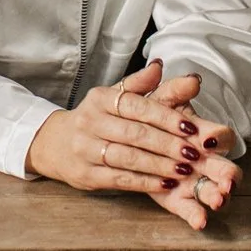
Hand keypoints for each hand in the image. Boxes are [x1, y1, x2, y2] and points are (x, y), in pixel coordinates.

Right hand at [26, 60, 240, 227]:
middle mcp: (90, 121)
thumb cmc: (96, 118)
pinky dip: (144, 182)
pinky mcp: (85, 175)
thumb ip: (141, 84)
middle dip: (168, 144)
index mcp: (100, 98)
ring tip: (185, 170)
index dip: (165, 117)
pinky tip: (166, 184)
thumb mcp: (114, 96)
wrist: (56, 144)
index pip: (137, 106)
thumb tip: (161, 65)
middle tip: (194, 153)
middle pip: (134, 133)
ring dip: (159, 165)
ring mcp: (85, 149)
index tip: (192, 128)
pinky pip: (119, 179)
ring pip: (128, 158)